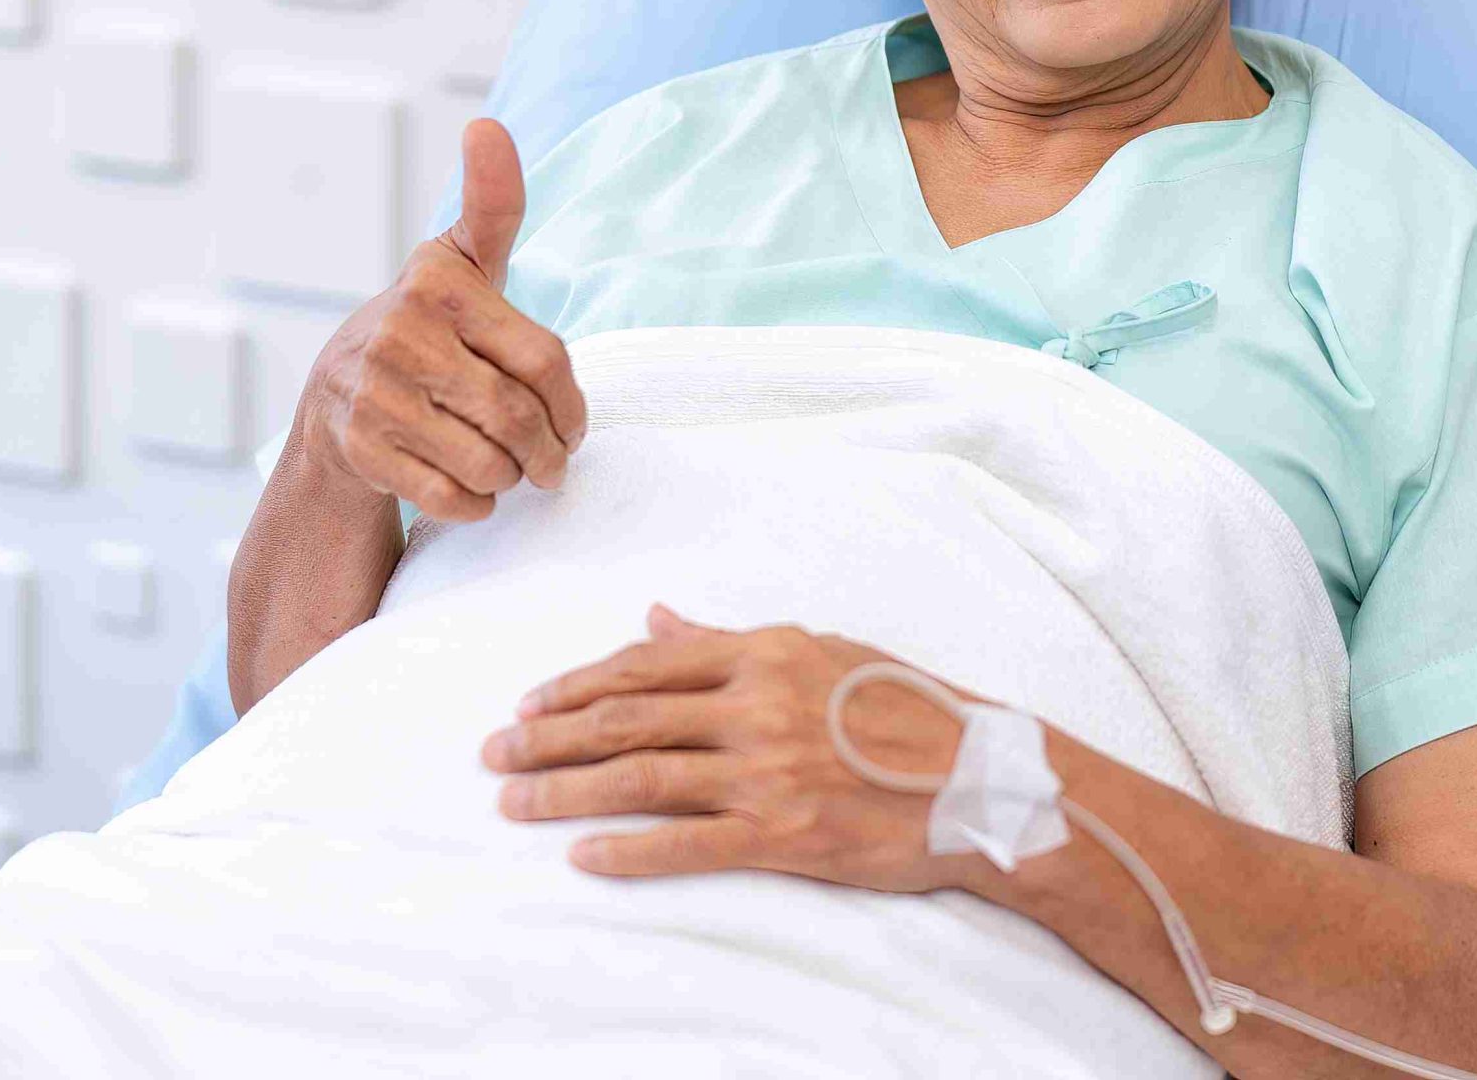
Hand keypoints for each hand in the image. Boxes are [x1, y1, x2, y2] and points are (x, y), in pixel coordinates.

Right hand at [299, 117, 587, 524]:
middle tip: (555, 464)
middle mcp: (401, 333)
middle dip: (549, 453)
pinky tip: (473, 489)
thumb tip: (487, 123)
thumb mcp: (460, 263)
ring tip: (512, 469)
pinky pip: (448, 495)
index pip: (544, 360)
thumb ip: (492, 205)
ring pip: (487, 462)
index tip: (574, 424)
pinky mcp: (359, 448)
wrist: (333, 403)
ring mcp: (374, 393)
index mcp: (438, 284)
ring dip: (512, 478)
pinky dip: (475, 505)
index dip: (573, 405)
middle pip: (518, 418)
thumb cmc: (426, 329)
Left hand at [483, 604, 984, 892]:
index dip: (576, 686)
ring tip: (515, 802)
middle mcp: (756, 705)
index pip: (645, 666)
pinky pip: (686, 842)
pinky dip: (626, 850)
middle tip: (495, 755)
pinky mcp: (783, 832)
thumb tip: (658, 620)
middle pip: (626, 719)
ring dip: (566, 792)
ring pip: (641, 777)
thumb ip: (731, 641)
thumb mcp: (820, 652)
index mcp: (763, 653)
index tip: (529, 705)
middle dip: (549, 739)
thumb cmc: (904, 709)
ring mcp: (767, 770)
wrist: (980, 778)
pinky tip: (583, 855)